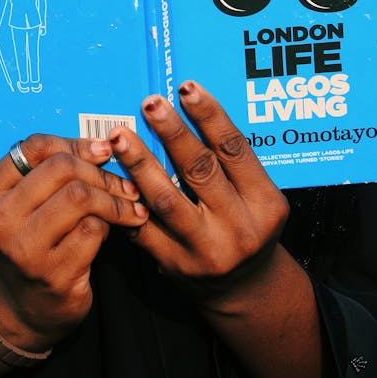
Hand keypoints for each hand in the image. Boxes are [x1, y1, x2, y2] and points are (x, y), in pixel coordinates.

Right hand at [0, 134, 148, 347]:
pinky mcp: (52, 274)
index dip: (76, 143)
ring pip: (80, 197)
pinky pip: (93, 230)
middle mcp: (0, 219)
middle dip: (101, 171)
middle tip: (124, 183)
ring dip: (114, 199)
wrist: (23, 308)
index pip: (35, 147)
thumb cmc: (33, 240)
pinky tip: (113, 230)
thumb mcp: (27, 202)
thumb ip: (53, 170)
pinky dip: (111, 225)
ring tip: (129, 205)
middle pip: (61, 168)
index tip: (104, 151)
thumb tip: (103, 146)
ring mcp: (24, 249)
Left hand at [108, 82, 288, 308]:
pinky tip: (111, 177)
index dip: (210, 115)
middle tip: (150, 103)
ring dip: (139, 163)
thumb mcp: (256, 195)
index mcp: (265, 202)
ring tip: (119, 135)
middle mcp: (239, 227)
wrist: (244, 289)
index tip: (187, 87)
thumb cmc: (248, 224)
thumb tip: (190, 104)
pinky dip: (128, 200)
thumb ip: (230, 160)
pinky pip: (144, 228)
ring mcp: (206, 250)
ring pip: (166, 199)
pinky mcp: (176, 266)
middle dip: (172, 133)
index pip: (235, 149)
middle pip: (200, 170)